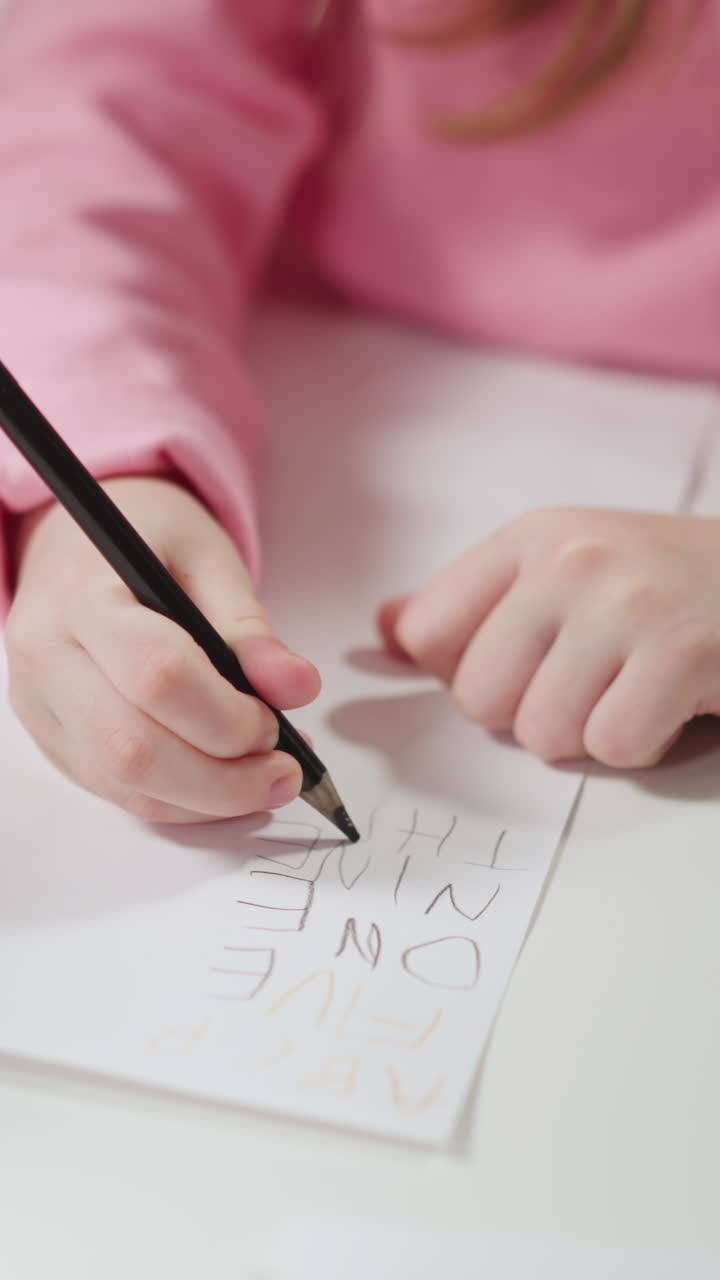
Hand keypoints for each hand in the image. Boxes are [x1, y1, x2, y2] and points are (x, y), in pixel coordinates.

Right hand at [5, 476, 319, 821]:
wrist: (78, 544)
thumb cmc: (149, 542)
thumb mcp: (210, 561)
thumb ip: (250, 628)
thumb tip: (296, 688)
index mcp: (82, 595)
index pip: (156, 676)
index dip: (227, 714)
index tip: (274, 719)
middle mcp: (46, 657)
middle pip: (134, 749)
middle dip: (224, 779)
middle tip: (285, 771)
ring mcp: (40, 707)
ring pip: (125, 785)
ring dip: (210, 799)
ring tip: (266, 777)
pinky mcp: (52, 741)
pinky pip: (120, 793)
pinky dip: (185, 802)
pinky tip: (226, 781)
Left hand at [379, 508, 719, 767]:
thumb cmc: (666, 583)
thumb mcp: (567, 564)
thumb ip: (476, 600)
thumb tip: (388, 630)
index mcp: (530, 538)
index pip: (426, 630)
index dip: (463, 672)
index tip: (519, 664)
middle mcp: (569, 561)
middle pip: (478, 698)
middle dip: (529, 713)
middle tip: (588, 682)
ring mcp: (625, 604)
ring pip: (542, 733)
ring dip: (588, 733)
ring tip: (630, 688)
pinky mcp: (680, 653)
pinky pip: (613, 747)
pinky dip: (641, 745)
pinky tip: (666, 703)